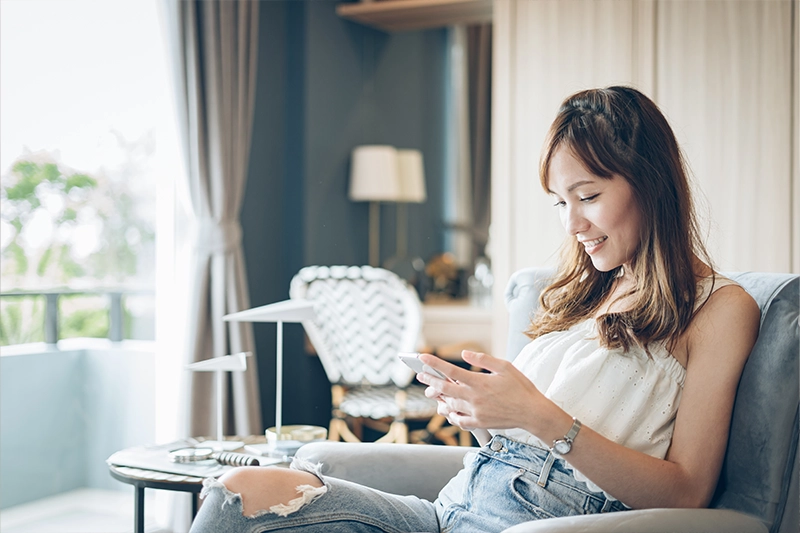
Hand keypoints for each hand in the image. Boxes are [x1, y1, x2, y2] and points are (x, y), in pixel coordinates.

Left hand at [416, 350, 557, 433]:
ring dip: (439, 397)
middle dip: (430, 380)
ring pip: (449, 405)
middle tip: (420, 375)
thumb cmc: (521, 387)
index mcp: (479, 382)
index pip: (450, 371)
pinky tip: (449, 409)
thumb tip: (464, 353)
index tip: (422, 357)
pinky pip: (459, 420)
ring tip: (433, 391)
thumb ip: (483, 359)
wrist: (532, 412)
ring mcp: (475, 412)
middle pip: (444, 388)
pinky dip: (451, 414)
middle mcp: (474, 398)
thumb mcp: (504, 366)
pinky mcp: (479, 423)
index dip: (434, 364)